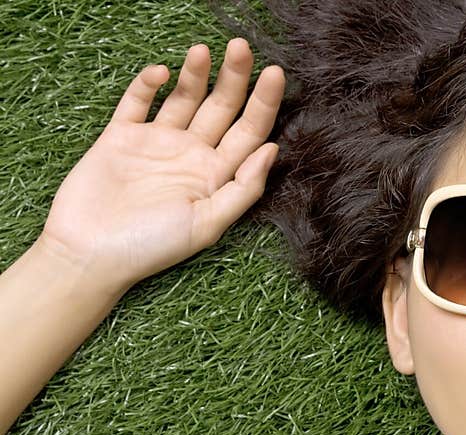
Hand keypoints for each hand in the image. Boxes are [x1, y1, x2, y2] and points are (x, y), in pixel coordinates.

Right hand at [37, 38, 284, 291]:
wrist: (89, 254)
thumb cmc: (151, 248)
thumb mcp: (208, 225)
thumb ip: (242, 189)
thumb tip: (272, 150)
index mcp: (217, 176)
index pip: (249, 132)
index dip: (265, 103)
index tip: (276, 73)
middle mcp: (191, 156)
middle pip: (221, 108)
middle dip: (234, 77)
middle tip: (242, 47)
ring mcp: (156, 143)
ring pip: (183, 99)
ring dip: (195, 74)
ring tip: (203, 51)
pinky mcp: (120, 137)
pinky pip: (136, 103)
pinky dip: (146, 85)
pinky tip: (160, 73)